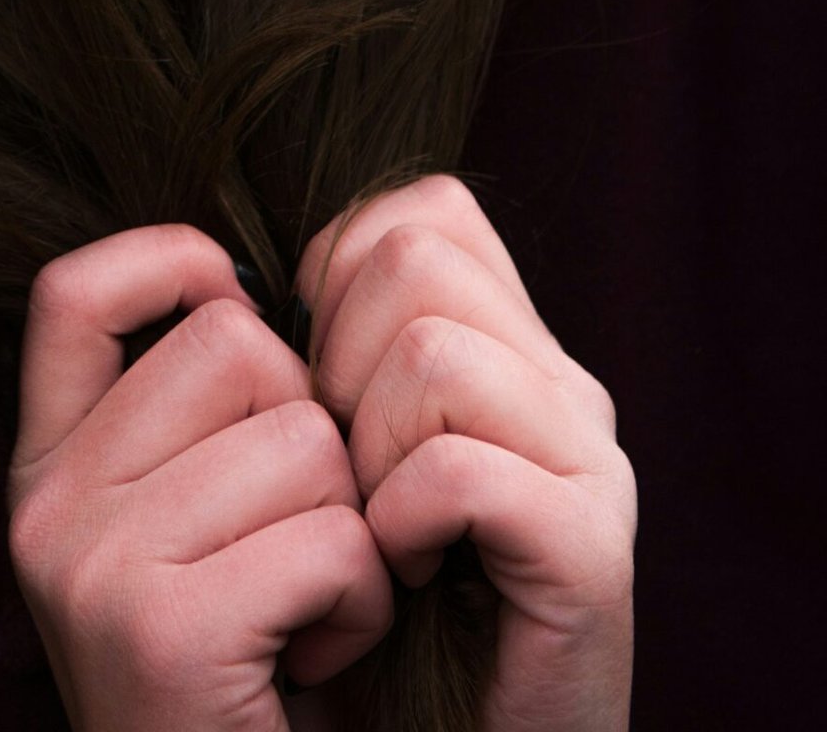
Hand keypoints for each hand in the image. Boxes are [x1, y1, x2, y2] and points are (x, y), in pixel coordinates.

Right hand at [6, 223, 394, 731]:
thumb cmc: (249, 679)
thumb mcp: (190, 528)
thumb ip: (190, 413)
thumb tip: (246, 280)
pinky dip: (362, 604)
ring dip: (350, 530)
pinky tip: (316, 665)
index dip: (164, 262)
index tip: (236, 300)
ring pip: (301, 439)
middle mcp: (44, 508)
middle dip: (309, 431)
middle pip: (232, 346)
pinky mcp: (159, 632)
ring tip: (308, 616)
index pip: (72, 291)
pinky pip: (331, 540)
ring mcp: (89, 565)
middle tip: (294, 544)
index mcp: (45, 470)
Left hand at [298, 175, 636, 731]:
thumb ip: (319, 355)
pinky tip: (403, 575)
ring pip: (434, 353)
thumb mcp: (329, 461)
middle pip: (416, 256)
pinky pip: (460, 471)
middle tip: (343, 469)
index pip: (420, 210)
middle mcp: (560, 385)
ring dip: (367, 446)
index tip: (317, 383)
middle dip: (338, 358)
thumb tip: (237, 276)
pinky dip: (403, 521)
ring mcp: (588, 462)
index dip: (336, 275)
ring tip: (374, 527)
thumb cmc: (364, 618)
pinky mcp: (591, 551)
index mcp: (507, 345)